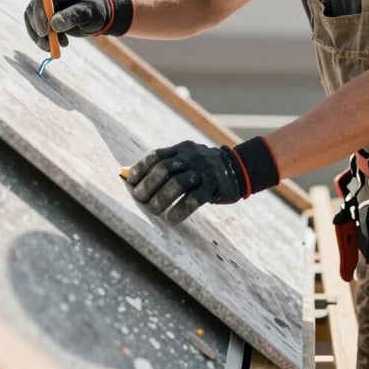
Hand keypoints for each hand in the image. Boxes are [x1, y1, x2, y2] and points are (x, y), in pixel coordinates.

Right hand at [24, 0, 131, 50]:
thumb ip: (72, 17)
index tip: (45, 32)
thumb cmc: (95, 11)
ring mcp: (45, 5)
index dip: (40, 14)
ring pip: (32, 20)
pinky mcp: (44, 17)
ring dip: (40, 37)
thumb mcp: (87, 14)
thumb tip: (53, 25)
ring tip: (55, 47)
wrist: (98, 17)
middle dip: (38, 28)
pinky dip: (41, 40)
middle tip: (48, 45)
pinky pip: (35, 28)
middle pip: (34, 9)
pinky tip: (53, 47)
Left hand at [127, 141, 244, 222]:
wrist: (238, 168)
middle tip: (140, 199)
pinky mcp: (214, 186)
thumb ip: (165, 165)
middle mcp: (191, 157)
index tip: (130, 182)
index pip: (156, 156)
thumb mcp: (187, 160)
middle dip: (148, 186)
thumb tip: (129, 177)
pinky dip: (180, 210)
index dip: (141, 168)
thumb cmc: (203, 169)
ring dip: (161, 199)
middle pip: (164, 169)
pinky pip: (195, 199)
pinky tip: (172, 218)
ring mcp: (203, 171)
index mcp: (182, 149)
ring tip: (154, 211)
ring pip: (178, 183)